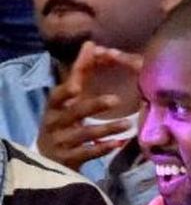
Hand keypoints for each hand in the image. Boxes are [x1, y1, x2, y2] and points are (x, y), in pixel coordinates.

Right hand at [36, 41, 141, 169]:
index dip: (65, 91)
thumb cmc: (62, 125)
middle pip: (74, 114)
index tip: (76, 85)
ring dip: (107, 128)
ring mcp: (62, 143)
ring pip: (85, 134)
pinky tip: (119, 144)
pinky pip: (89, 153)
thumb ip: (78, 76)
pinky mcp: (70, 159)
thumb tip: (91, 44)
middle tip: (116, 100)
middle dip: (94, 106)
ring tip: (127, 124)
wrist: (49, 160)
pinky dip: (104, 148)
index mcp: (53, 108)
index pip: (57, 96)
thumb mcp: (66, 103)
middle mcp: (54, 124)